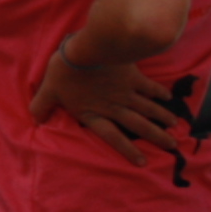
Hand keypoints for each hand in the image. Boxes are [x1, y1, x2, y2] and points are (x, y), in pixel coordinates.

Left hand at [32, 44, 181, 151]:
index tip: (142, 162)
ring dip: (161, 117)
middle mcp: (114, 107)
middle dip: (155, 136)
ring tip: (175, 127)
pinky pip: (149, 87)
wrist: (87, 49)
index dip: (127, 150)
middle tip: (172, 145)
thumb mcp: (49, 90)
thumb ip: (42, 106)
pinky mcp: (133, 76)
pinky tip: (169, 98)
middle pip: (138, 125)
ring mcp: (125, 92)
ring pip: (148, 108)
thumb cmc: (66, 71)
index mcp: (94, 113)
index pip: (112, 136)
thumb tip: (35, 121)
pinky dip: (159, 93)